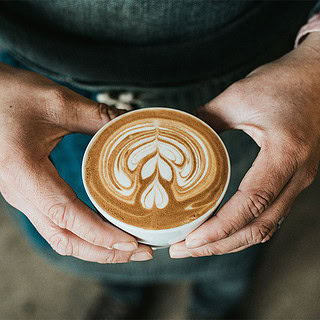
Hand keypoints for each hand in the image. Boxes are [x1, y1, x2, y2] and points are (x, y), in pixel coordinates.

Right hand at [0, 63, 152, 262]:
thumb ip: (98, 115)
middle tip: (141, 252)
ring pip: (60, 237)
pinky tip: (104, 229)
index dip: (101, 235)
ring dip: (95, 247)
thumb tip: (133, 123)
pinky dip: (84, 234)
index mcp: (23, 173)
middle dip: (104, 252)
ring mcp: (23, 196)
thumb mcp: (57, 101)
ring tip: (128, 247)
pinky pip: (57, 224)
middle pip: (65, 239)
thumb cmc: (10, 94)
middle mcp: (21, 194)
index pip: (67, 216)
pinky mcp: (30, 193)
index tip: (132, 243)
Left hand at [170, 33, 319, 257]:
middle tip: (182, 249)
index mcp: (285, 153)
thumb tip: (175, 136)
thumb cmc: (283, 82)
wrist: (319, 75)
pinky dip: (243, 229)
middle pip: (259, 226)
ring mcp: (298, 180)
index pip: (253, 202)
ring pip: (266, 227)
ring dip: (230, 241)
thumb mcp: (238, 97)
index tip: (190, 239)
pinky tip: (221, 230)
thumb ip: (204, 118)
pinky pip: (269, 215)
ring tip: (196, 246)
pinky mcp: (292, 179)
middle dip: (219, 244)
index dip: (220, 227)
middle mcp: (297, 174)